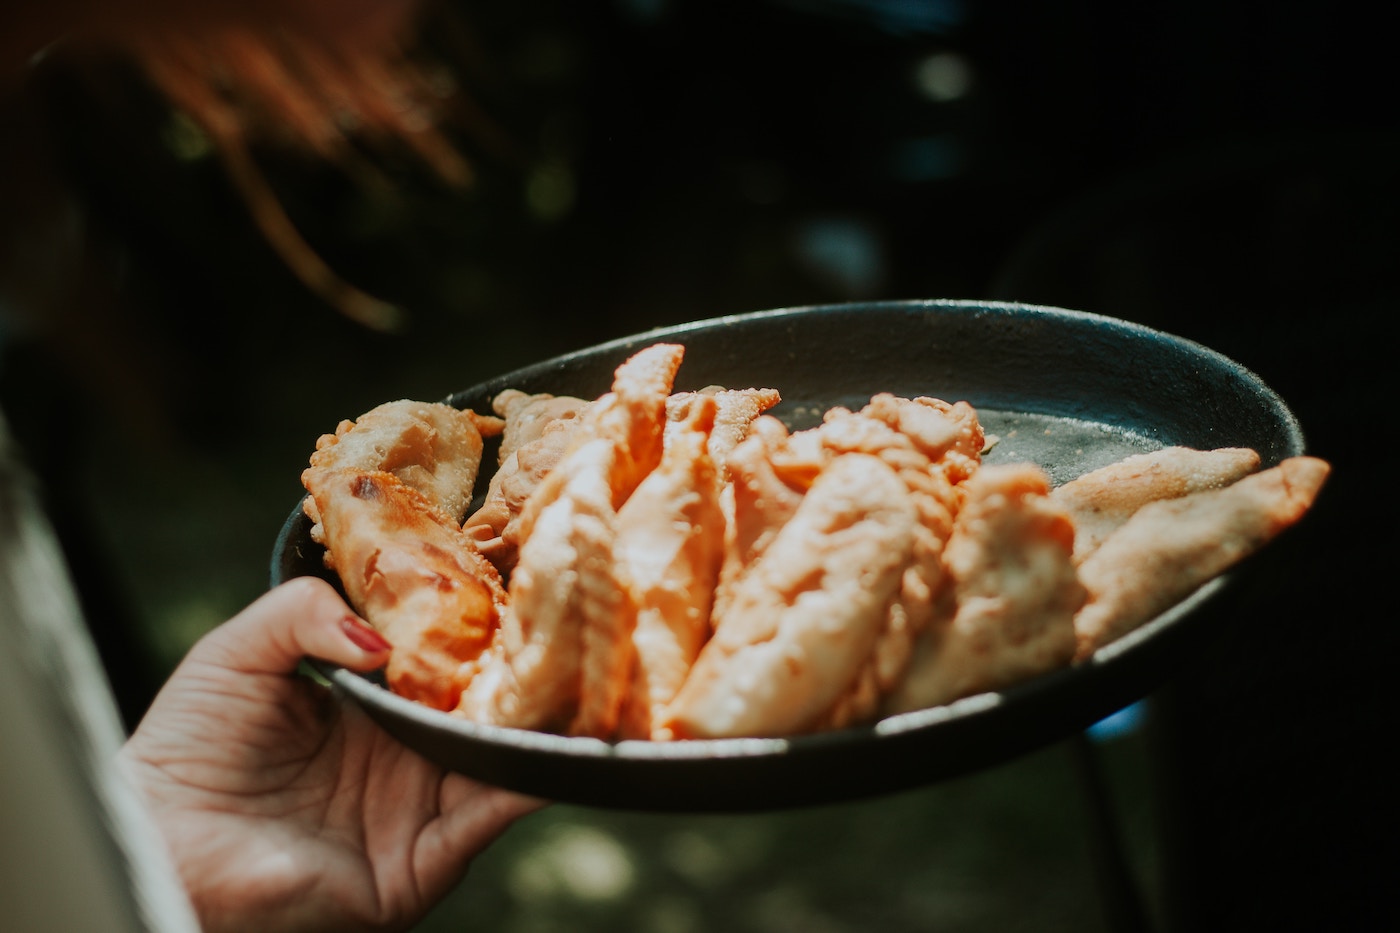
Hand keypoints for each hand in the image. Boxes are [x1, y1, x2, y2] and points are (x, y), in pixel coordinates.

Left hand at [118, 577, 541, 932]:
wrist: (157, 839)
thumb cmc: (185, 747)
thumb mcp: (241, 649)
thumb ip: (305, 610)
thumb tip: (384, 638)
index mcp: (370, 714)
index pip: (443, 668)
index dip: (475, 633)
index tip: (514, 591)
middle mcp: (403, 764)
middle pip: (481, 714)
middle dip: (520, 676)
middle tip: (564, 630)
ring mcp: (414, 815)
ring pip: (497, 762)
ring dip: (533, 724)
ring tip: (571, 680)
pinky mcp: (416, 866)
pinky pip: (484, 819)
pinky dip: (521, 782)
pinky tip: (543, 744)